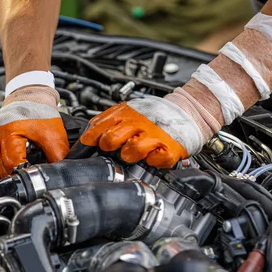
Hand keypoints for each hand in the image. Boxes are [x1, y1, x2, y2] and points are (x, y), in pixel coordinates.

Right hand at [0, 86, 68, 179]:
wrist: (29, 98)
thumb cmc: (39, 114)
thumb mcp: (54, 135)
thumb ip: (57, 156)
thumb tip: (57, 173)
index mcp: (10, 132)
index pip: (12, 164)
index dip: (24, 171)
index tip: (32, 172)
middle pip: (2, 169)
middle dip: (17, 173)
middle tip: (28, 167)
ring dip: (6, 172)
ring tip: (18, 164)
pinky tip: (4, 166)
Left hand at [80, 97, 202, 167]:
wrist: (185, 111)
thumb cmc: (153, 115)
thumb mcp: (127, 111)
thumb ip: (107, 121)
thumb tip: (87, 134)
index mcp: (125, 114)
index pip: (98, 127)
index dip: (89, 139)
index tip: (85, 146)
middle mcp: (138, 124)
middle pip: (111, 139)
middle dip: (109, 145)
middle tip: (113, 147)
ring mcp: (153, 136)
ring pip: (131, 151)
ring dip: (129, 155)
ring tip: (134, 152)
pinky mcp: (169, 149)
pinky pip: (155, 160)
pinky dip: (152, 161)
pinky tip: (152, 155)